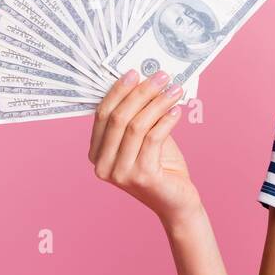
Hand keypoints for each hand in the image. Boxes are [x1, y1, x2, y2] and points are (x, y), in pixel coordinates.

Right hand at [89, 69, 200, 224]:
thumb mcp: (145, 139)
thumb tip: (145, 81)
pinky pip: (153, 139)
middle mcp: (103, 165)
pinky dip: (166, 121)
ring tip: (174, 90)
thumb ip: (139, 116)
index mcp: (96, 154)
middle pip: (118, 118)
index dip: (118, 91)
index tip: (135, 72)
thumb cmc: (162, 168)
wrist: (177, 203)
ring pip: (136, 126)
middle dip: (140, 93)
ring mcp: (120, 173)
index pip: (102, 115)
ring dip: (157, 103)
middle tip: (160, 76)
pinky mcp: (142, 177)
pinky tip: (177, 110)